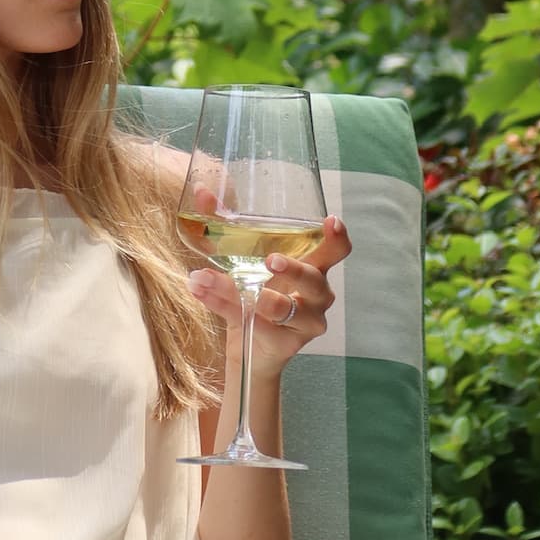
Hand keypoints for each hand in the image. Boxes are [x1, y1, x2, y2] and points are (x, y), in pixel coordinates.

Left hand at [185, 190, 350, 378]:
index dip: (338, 237)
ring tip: (208, 279)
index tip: (330, 221)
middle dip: (293, 269)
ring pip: (281, 307)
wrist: (248, 347)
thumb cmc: (254, 292)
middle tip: (270, 260)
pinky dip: (222, 305)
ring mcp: (305, 321)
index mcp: (313, 267)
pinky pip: (254, 322)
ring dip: (241, 292)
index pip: (336, 250)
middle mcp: (316, 294)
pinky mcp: (285, 342)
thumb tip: (202, 192)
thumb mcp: (239, 258)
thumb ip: (222, 224)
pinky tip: (201, 291)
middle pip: (315, 280)